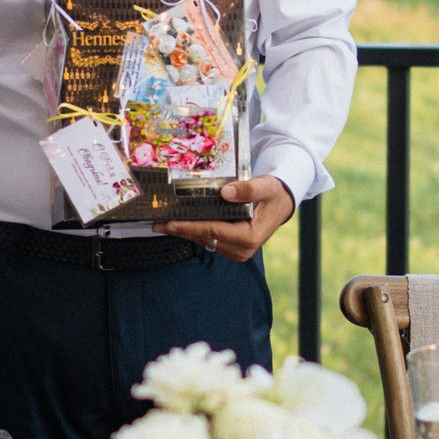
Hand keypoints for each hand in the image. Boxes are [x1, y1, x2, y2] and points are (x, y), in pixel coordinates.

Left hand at [157, 176, 295, 262]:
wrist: (281, 202)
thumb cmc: (274, 193)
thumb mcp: (266, 187)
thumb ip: (248, 189)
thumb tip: (226, 192)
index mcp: (250, 236)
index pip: (213, 231)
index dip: (190, 227)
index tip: (170, 223)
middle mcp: (242, 249)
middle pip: (205, 238)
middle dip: (181, 230)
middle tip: (157, 223)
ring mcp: (237, 251)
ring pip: (204, 241)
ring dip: (185, 232)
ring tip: (163, 224)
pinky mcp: (232, 248)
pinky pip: (209, 240)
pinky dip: (194, 231)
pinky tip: (180, 224)